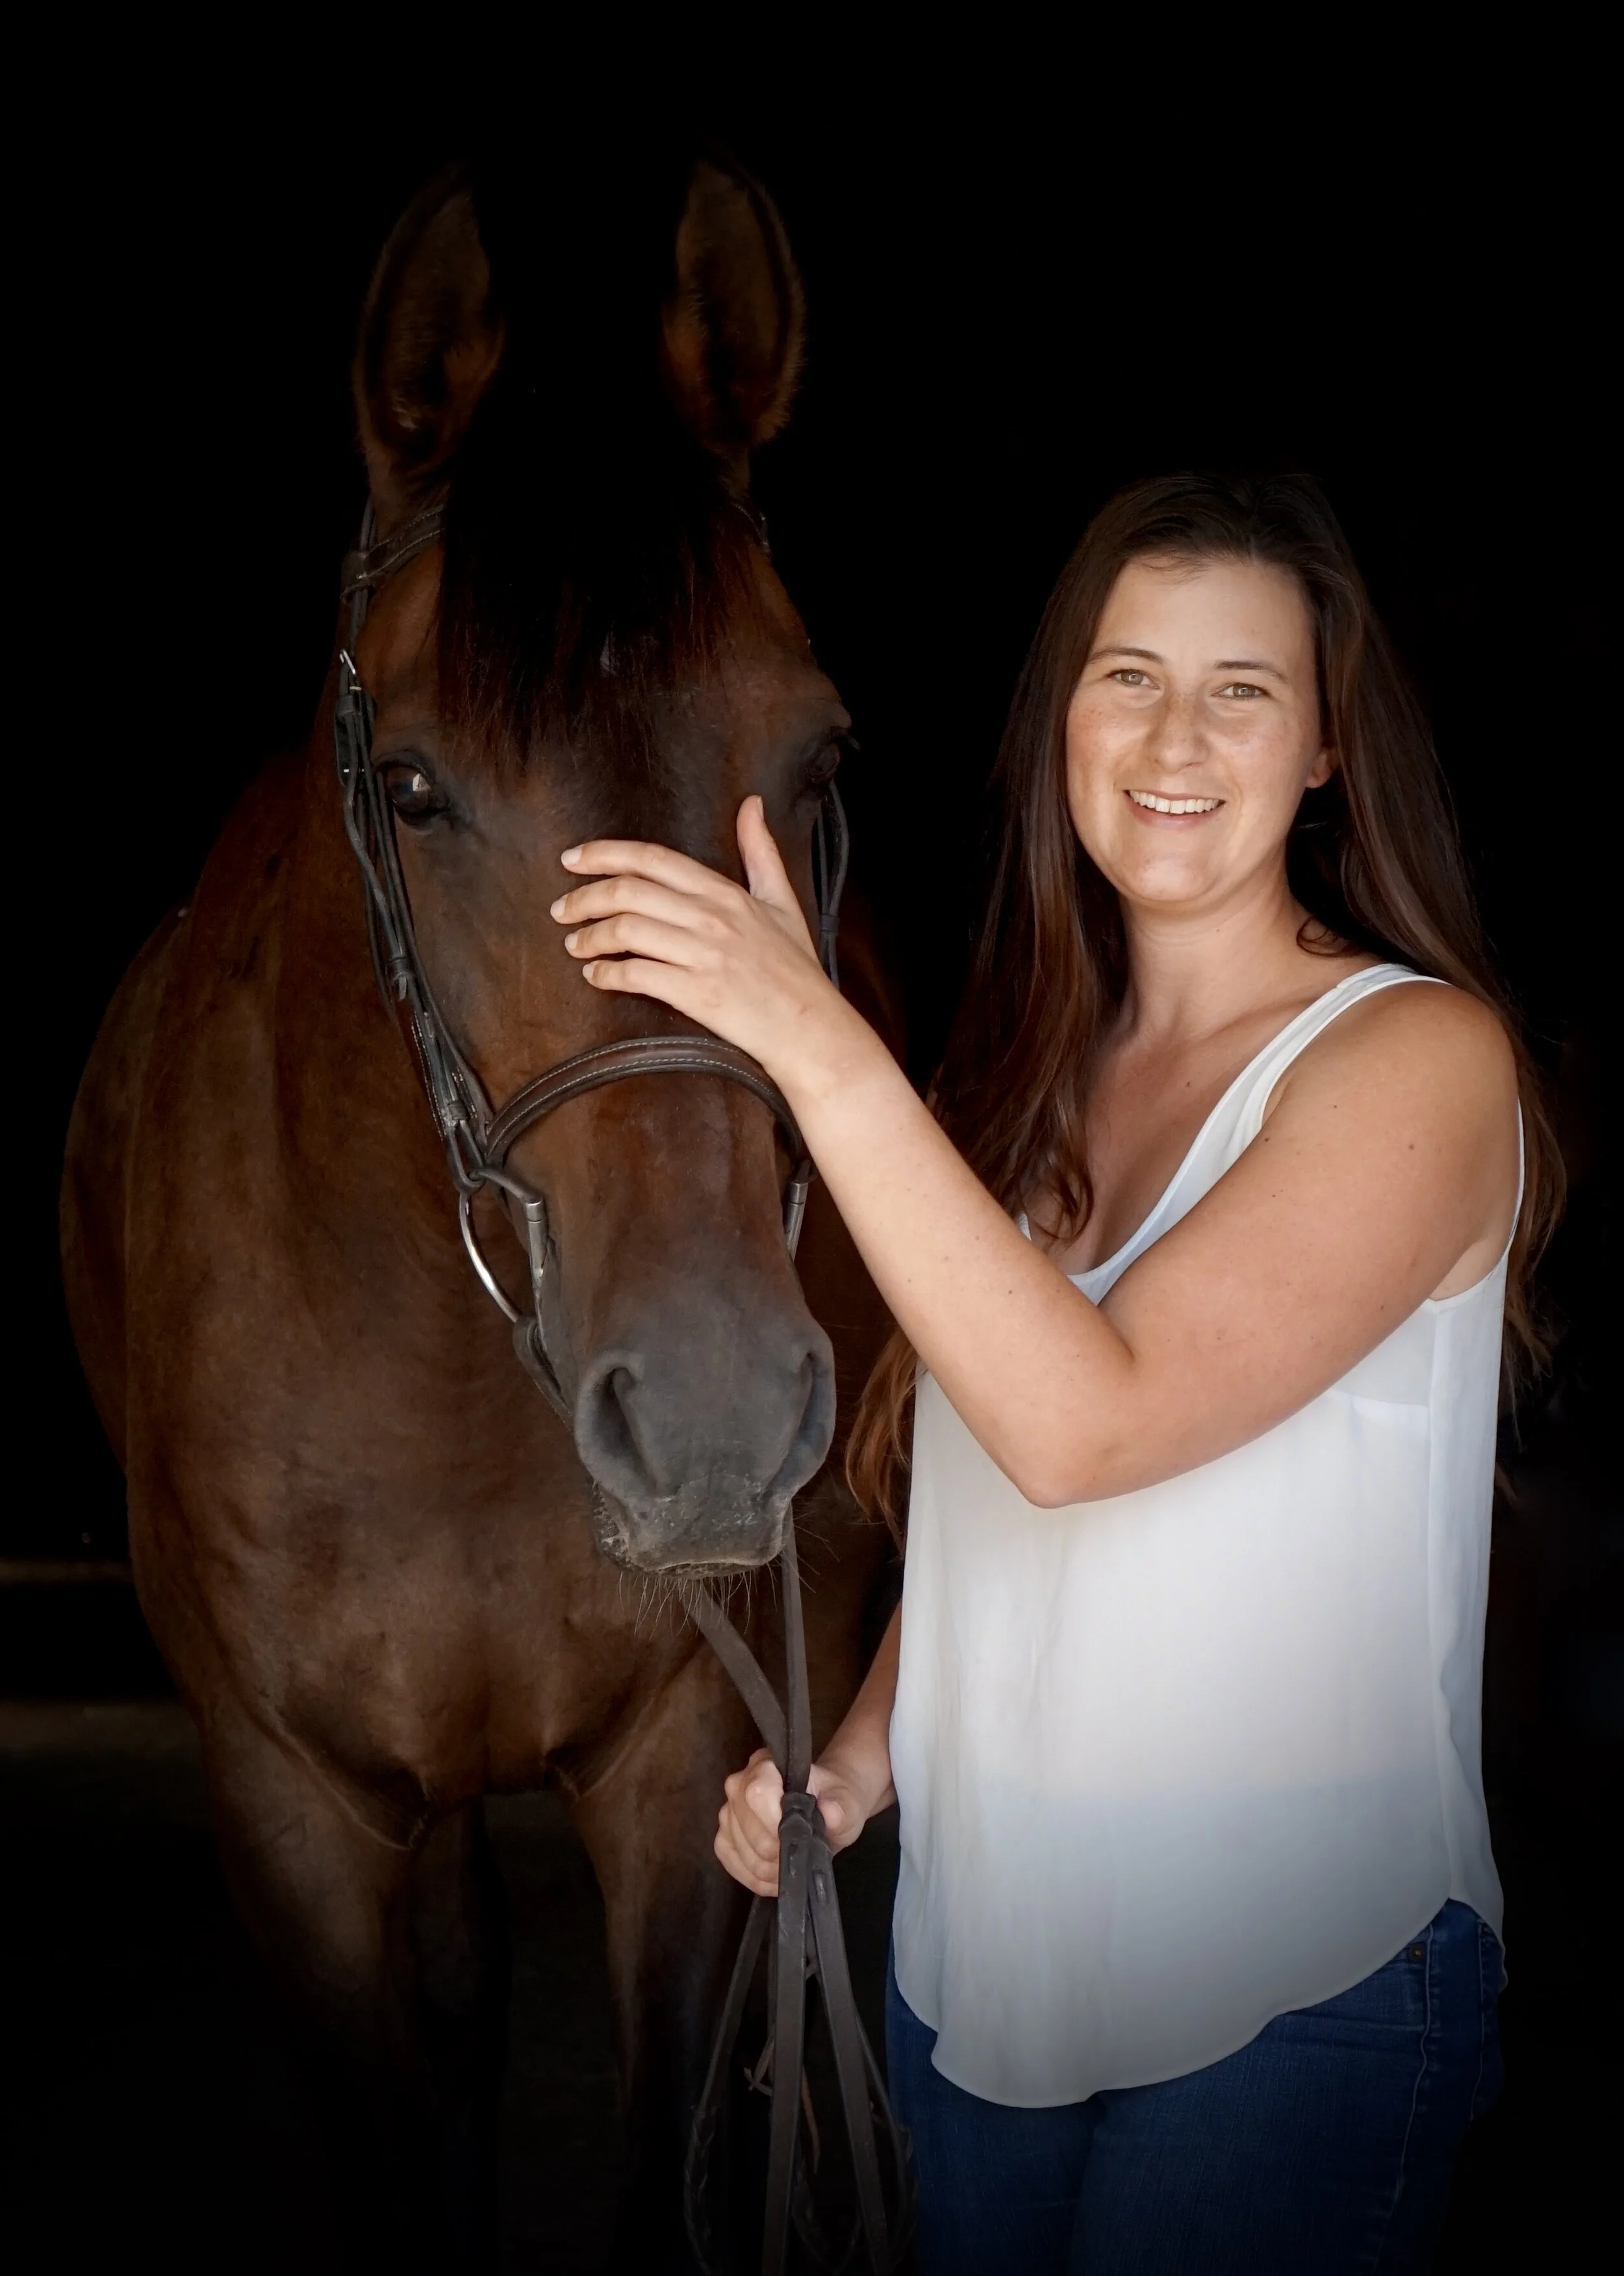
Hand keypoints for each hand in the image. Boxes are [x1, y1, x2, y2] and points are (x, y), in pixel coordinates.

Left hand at [550, 797, 851, 1088]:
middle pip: (628, 892)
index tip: (572, 859)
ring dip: (589, 937)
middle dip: (584, 898)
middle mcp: (711, 918)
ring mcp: (703, 955)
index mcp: (725, 892)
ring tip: (574, 945)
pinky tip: (596, 977)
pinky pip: (636, 976)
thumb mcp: (782, 901)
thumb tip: (751, 804)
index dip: (605, 854)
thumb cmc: (794, 969)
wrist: (809, 1027)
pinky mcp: (696, 994)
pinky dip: (606, 975)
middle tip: (561, 909)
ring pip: (626, 931)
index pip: (652, 859)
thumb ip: (761, 851)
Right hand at [714, 1746, 875, 1897]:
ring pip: (741, 1852)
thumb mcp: (847, 1802)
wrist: (825, 1807)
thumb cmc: (834, 1800)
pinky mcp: (723, 1838)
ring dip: (769, 1870)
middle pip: (748, 1829)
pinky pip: (731, 1864)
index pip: (757, 1793)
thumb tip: (830, 1812)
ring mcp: (728, 1812)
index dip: (776, 1823)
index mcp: (766, 1764)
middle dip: (777, 1853)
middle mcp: (738, 1784)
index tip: (801, 1835)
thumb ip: (840, 1807)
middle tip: (800, 1855)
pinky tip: (775, 1875)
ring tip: (791, 1866)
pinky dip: (756, 1878)